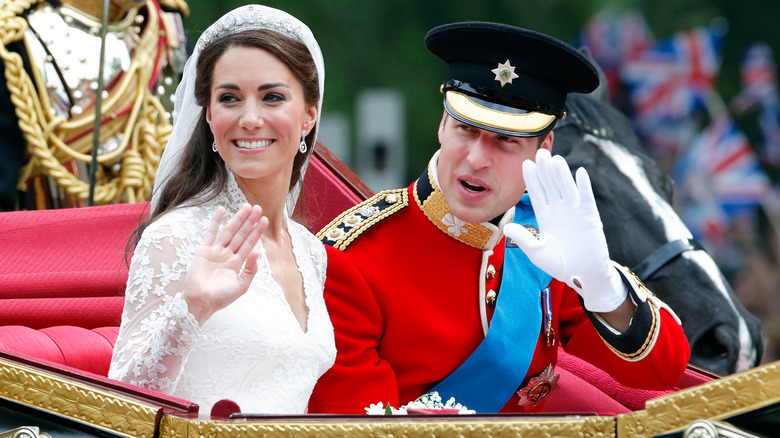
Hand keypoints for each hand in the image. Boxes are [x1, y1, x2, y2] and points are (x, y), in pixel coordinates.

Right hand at [183, 203, 267, 321]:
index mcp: (237, 263)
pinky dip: (216, 221)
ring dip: (238, 219)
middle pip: (241, 234)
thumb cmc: (221, 298)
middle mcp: (227, 255)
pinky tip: (221, 210)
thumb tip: (256, 251)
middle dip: (249, 222)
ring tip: (246, 207)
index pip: (249, 243)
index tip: (265, 220)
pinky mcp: (204, 250)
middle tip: (257, 208)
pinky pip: (211, 233)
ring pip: (229, 231)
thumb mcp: (242, 285)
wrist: (201, 302)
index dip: (257, 232)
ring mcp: (216, 251)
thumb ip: (251, 269)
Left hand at [504, 149, 625, 312]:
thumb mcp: (537, 252)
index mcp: (545, 216)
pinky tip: (580, 173)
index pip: (536, 193)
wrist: (583, 275)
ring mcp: (575, 211)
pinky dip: (584, 186)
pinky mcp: (590, 216)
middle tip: (539, 153)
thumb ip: (524, 238)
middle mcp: (559, 210)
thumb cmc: (560, 264)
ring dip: (561, 174)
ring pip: (566, 187)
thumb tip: (506, 227)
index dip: (531, 179)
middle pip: (551, 185)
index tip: (526, 164)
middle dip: (545, 170)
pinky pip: (586, 198)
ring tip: (555, 159)